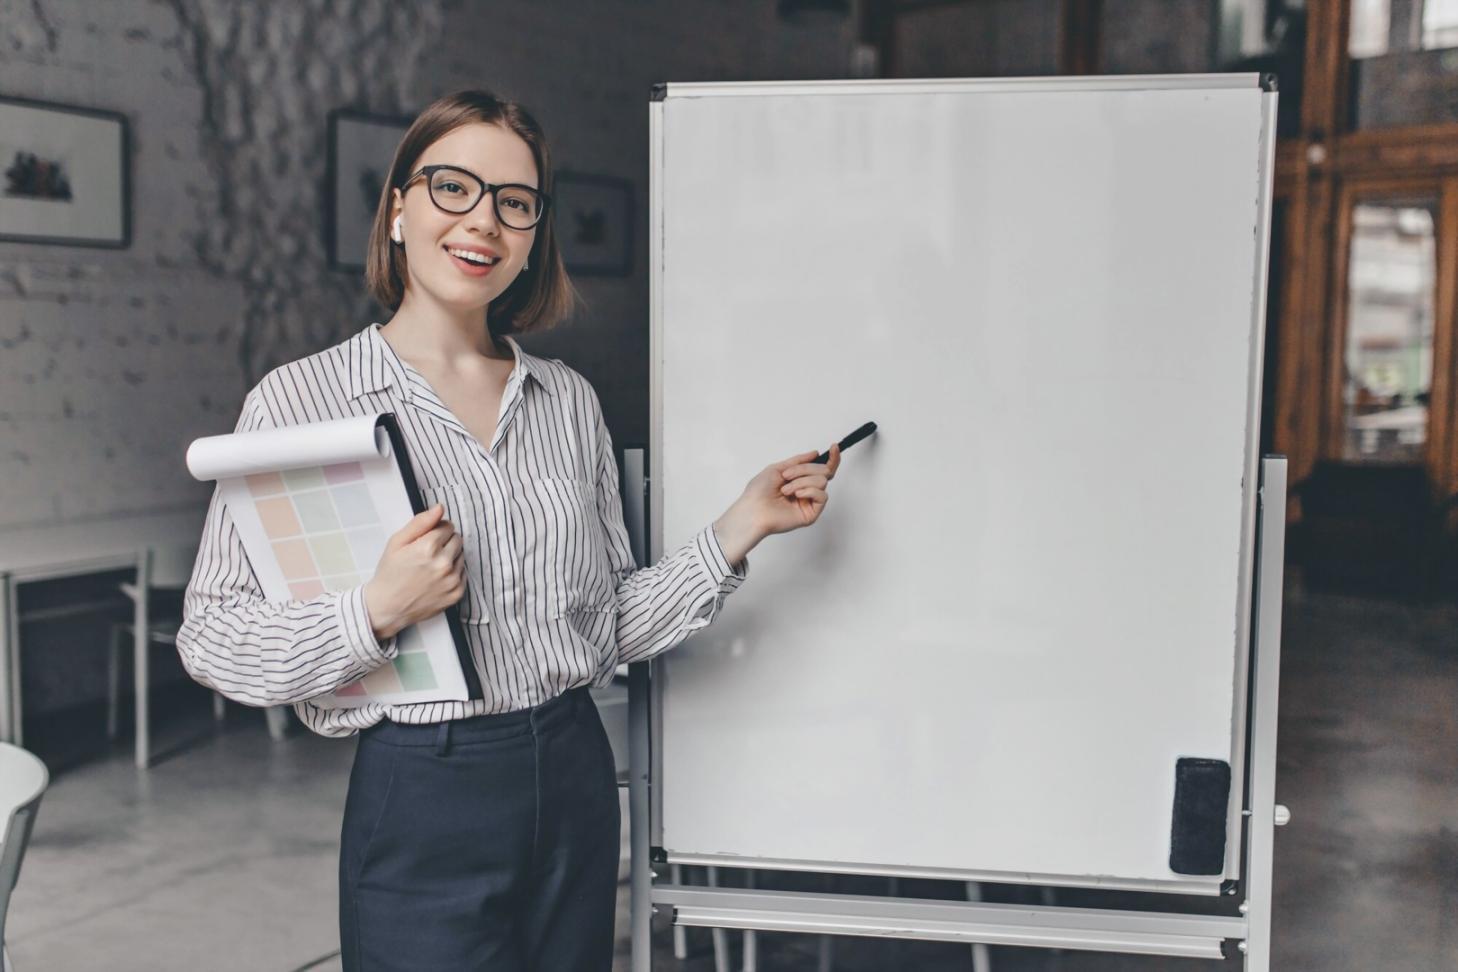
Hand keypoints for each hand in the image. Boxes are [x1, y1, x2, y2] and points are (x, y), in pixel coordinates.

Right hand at [362, 503, 465, 639]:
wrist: (387, 607)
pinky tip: (436, 578)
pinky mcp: (457, 593)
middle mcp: (444, 563)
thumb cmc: (390, 573)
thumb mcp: (397, 542)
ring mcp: (452, 580)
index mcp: (428, 547)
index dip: (436, 530)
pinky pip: (463, 573)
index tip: (426, 539)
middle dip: (445, 542)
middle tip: (427, 553)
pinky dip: (453, 573)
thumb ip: (420, 522)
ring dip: (450, 557)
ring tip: (430, 567)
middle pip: (457, 539)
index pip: (447, 526)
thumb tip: (440, 507)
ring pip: (461, 555)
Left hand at [738, 443, 841, 539]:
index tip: (834, 446)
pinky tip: (796, 495)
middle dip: (805, 469)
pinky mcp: (812, 513)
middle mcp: (806, 490)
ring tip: (786, 489)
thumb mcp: (778, 468)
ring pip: (822, 481)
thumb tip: (815, 454)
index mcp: (799, 480)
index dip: (831, 458)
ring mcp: (809, 502)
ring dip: (802, 481)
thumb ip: (798, 461)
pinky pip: (822, 496)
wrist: (753, 509)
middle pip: (823, 471)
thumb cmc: (759, 491)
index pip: (821, 468)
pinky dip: (808, 491)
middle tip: (786, 476)